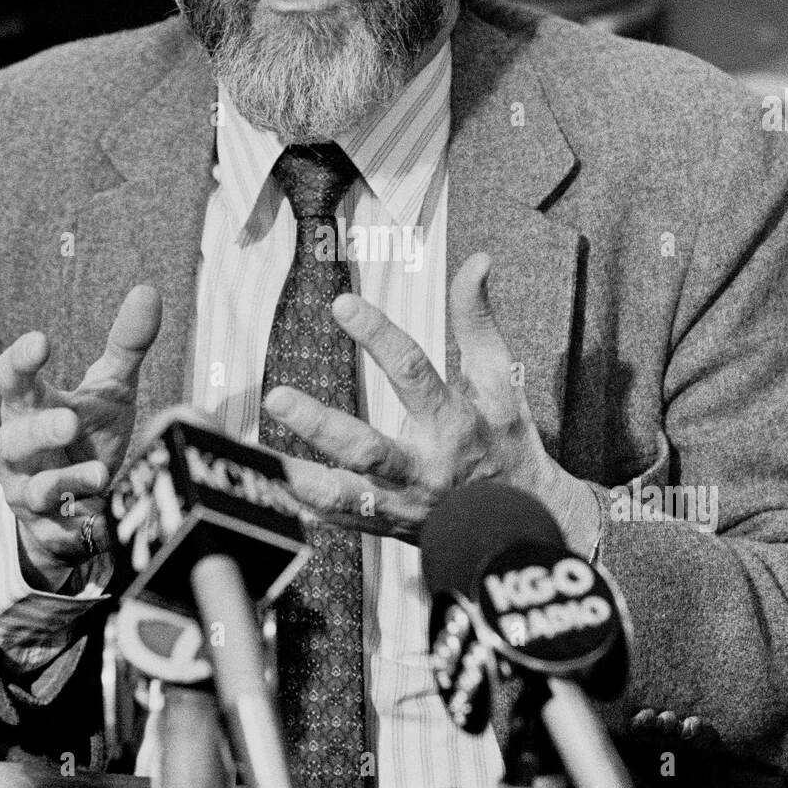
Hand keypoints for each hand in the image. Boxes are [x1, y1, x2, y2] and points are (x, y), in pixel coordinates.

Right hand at [0, 284, 162, 591]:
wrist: (74, 504)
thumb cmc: (88, 433)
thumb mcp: (110, 388)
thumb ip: (126, 344)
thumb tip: (148, 290)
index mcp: (30, 405)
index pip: (12, 378)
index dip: (21, 359)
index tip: (40, 342)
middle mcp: (20, 446)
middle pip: (16, 435)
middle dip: (41, 429)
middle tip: (68, 420)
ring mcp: (27, 490)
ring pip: (33, 487)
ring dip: (63, 479)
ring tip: (99, 473)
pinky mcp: (44, 528)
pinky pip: (53, 528)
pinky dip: (74, 522)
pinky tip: (97, 512)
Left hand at [262, 252, 595, 552]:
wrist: (528, 521)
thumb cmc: (508, 439)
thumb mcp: (500, 377)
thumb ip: (477, 318)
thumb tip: (477, 261)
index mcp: (454, 421)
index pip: (412, 372)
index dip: (379, 335)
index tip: (342, 303)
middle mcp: (426, 466)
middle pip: (369, 448)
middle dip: (322, 426)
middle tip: (278, 396)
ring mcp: (404, 503)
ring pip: (346, 497)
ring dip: (300, 482)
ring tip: (260, 464)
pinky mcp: (388, 526)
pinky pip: (341, 522)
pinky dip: (305, 510)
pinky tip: (269, 491)